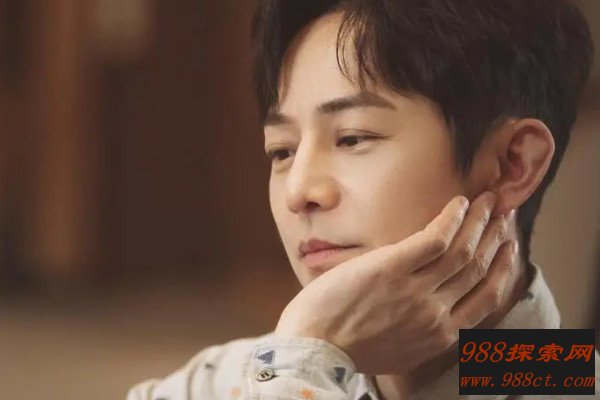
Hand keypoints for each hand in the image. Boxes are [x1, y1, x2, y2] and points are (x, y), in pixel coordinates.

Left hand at [275, 192, 517, 373]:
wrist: (313, 350)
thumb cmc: (347, 349)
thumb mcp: (399, 352)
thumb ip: (423, 332)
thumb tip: (436, 312)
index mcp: (440, 336)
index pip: (486, 298)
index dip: (502, 269)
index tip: (509, 248)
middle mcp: (436, 314)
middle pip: (478, 268)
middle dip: (496, 237)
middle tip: (505, 215)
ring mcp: (415, 290)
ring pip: (462, 250)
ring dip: (480, 221)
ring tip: (489, 200)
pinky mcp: (390, 268)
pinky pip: (433, 239)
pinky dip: (451, 218)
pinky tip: (458, 202)